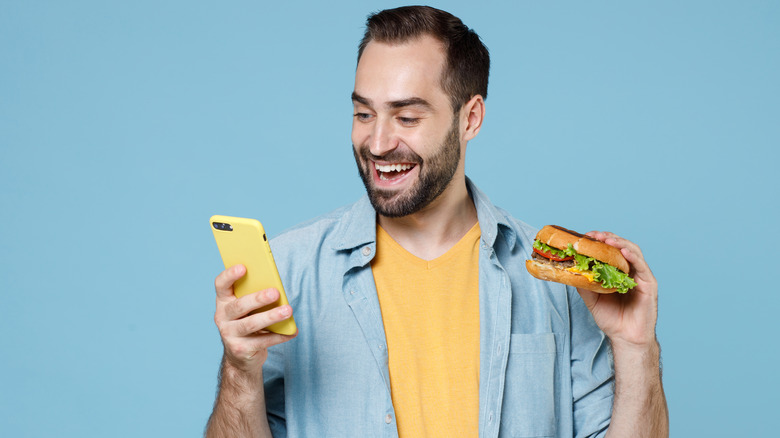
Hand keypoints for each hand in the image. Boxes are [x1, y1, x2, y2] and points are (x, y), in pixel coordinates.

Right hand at [214, 264, 296, 372]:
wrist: (241, 356)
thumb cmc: (248, 321)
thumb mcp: (248, 308)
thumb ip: (255, 296)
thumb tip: (277, 288)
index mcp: (223, 301)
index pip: (221, 285)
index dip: (229, 275)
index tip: (243, 267)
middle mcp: (222, 317)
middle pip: (239, 305)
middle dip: (258, 298)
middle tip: (276, 292)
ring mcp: (229, 334)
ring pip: (251, 324)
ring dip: (271, 316)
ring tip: (288, 311)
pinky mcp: (240, 349)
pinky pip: (262, 341)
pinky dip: (279, 335)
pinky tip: (292, 331)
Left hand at [576, 231, 657, 349]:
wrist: (625, 338)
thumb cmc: (612, 319)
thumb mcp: (592, 299)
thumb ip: (585, 285)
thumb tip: (572, 271)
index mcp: (618, 273)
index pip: (610, 251)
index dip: (600, 242)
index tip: (587, 236)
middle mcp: (630, 271)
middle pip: (621, 247)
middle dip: (608, 239)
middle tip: (594, 235)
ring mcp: (641, 276)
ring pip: (632, 252)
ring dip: (619, 243)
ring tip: (607, 240)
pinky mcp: (649, 284)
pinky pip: (642, 266)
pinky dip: (632, 257)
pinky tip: (623, 252)